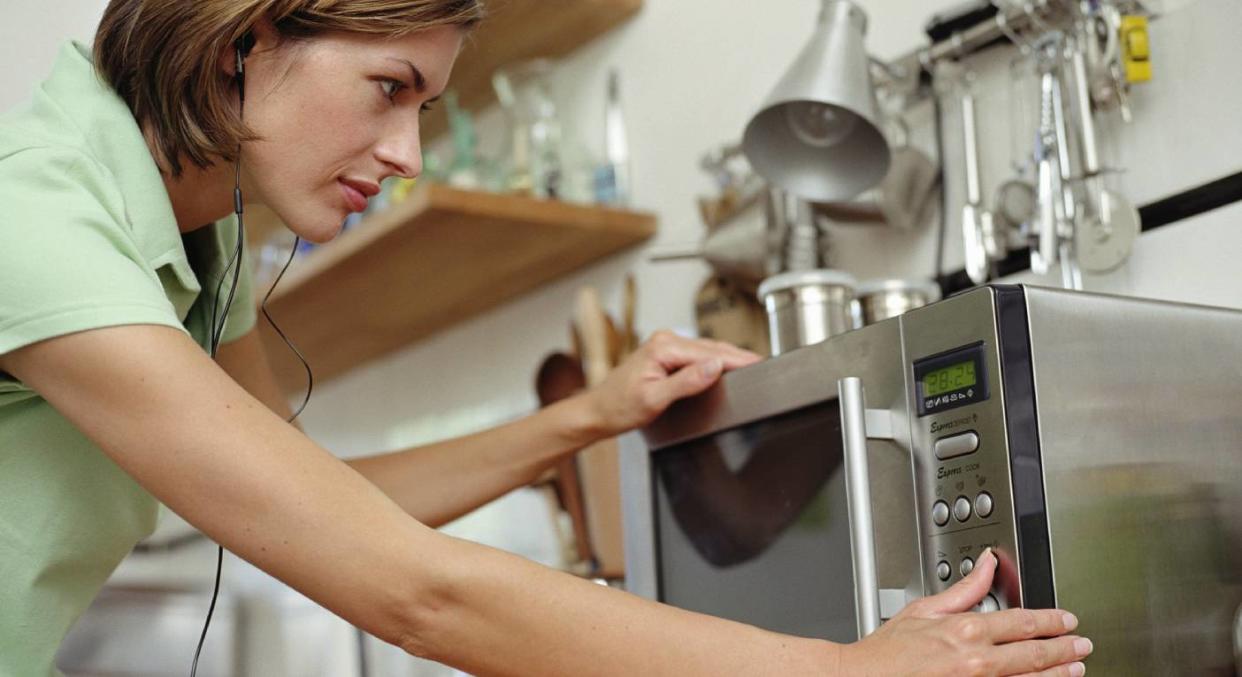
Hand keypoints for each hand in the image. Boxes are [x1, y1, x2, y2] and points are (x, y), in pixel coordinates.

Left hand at [582, 330, 760, 436]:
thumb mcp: (654, 399)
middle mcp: (664, 340)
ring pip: (706, 349)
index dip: (737, 360)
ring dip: (728, 357)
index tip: (758, 363)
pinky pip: (697, 354)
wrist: (597, 411)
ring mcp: (665, 345)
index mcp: (663, 347)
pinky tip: (728, 364)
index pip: (710, 353)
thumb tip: (714, 367)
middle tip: (763, 364)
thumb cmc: (619, 407)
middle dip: (738, 356)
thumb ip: (686, 382)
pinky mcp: (665, 353)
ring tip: (752, 364)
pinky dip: (715, 358)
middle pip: (711, 348)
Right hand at [840, 549, 1092, 676]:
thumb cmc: (887, 653)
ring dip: (1057, 675)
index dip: (1052, 622)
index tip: (1067, 621)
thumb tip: (987, 564)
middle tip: (1082, 646)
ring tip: (1075, 670)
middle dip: (1064, 650)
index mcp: (965, 631)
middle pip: (1035, 655)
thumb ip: (963, 590)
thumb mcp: (923, 610)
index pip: (1023, 623)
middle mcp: (976, 662)